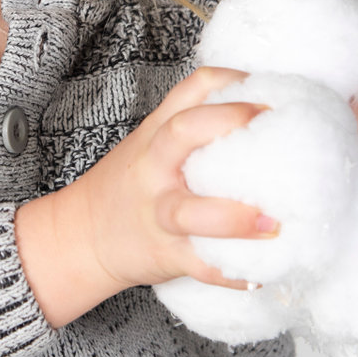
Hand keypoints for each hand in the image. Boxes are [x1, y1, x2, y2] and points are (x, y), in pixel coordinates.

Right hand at [15, 67, 278, 327]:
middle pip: (184, 131)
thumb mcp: (153, 145)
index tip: (273, 92)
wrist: (81, 237)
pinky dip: (231, 274)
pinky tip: (260, 275)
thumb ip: (195, 129)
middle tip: (276, 127)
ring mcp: (159, 212)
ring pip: (191, 212)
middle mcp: (155, 166)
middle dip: (231, 122)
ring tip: (275, 223)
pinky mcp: (168, 254)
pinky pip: (201, 266)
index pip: (194, 89)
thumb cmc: (131, 187)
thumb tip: (267, 119)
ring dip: (236, 219)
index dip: (236, 81)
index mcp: (158, 134)